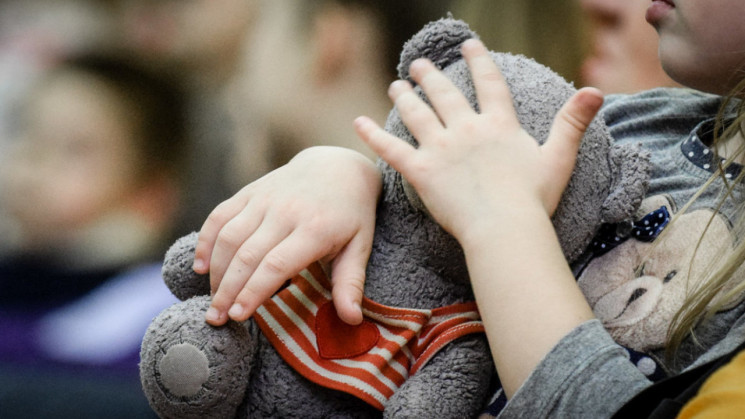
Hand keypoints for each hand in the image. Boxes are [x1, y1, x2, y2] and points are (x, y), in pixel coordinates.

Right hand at [194, 146, 381, 325]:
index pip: (276, 265)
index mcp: (315, 229)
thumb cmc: (350, 214)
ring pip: (228, 237)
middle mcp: (285, 211)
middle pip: (246, 255)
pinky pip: (219, 216)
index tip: (238, 317)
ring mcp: (264, 199)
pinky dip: (205, 241)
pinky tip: (200, 267)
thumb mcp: (360, 246)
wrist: (336, 166)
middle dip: (227, 290)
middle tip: (216, 319)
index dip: (253, 292)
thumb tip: (352, 319)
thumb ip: (351, 283)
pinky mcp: (249, 192)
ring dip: (215, 271)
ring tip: (212, 301)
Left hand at [354, 39, 603, 242]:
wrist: (505, 228)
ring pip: (416, 114)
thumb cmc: (534, 199)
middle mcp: (466, 129)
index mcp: (498, 125)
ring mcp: (440, 149)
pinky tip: (357, 122)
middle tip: (417, 64)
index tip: (468, 45)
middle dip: (429, 75)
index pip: (488, 83)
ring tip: (395, 85)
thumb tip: (596, 90)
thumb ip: (572, 122)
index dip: (478, 61)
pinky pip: (391, 149)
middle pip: (444, 94)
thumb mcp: (559, 158)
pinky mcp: (420, 172)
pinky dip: (372, 135)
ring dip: (404, 97)